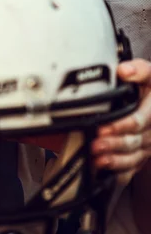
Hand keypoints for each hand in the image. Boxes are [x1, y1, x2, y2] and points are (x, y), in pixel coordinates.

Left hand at [92, 59, 150, 184]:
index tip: (102, 128)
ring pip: (133, 157)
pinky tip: (104, 171)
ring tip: (96, 160)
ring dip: (114, 160)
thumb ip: (138, 69)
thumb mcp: (150, 74)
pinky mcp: (143, 154)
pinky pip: (133, 167)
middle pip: (134, 141)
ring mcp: (149, 145)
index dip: (120, 126)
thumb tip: (123, 69)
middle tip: (94, 145)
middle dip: (113, 144)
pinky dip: (119, 171)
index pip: (138, 121)